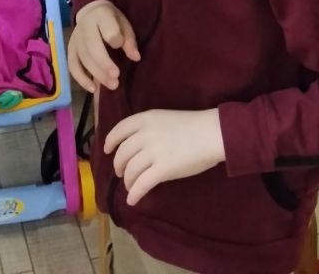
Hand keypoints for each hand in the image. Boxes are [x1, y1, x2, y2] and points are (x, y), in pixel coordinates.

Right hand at [67, 0, 139, 93]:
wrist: (91, 12)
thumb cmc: (112, 20)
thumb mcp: (124, 23)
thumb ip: (129, 39)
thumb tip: (135, 57)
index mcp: (101, 16)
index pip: (108, 30)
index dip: (116, 40)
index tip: (121, 47)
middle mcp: (85, 27)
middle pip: (92, 47)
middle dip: (104, 64)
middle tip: (116, 78)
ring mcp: (75, 39)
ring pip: (83, 58)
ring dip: (97, 74)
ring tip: (112, 85)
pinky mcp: (70, 50)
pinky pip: (72, 66)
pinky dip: (81, 79)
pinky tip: (93, 88)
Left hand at [105, 109, 225, 206]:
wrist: (211, 133)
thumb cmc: (192, 125)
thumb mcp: (164, 118)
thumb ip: (149, 129)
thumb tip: (136, 146)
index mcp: (145, 118)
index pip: (120, 129)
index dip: (110, 141)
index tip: (107, 149)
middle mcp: (145, 134)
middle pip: (122, 153)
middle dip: (119, 165)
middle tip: (121, 172)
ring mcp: (153, 152)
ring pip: (131, 170)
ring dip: (128, 181)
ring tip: (130, 186)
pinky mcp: (162, 169)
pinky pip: (142, 184)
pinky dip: (134, 194)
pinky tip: (132, 200)